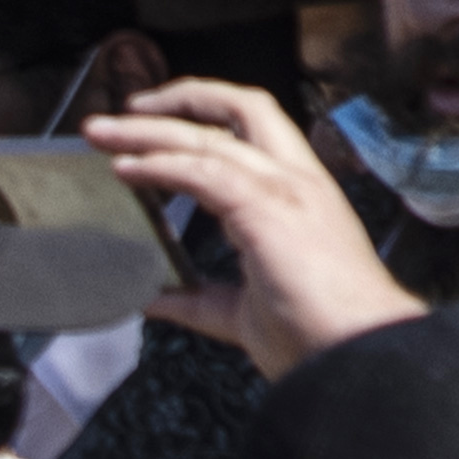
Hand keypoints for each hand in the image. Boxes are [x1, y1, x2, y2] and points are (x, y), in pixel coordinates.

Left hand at [91, 78, 414, 374]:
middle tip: (116, 117)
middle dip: (173, 102)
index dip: (202, 116)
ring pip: (210, 136)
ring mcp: (284, 190)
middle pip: (235, 109)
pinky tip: (126, 169)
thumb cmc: (316, 338)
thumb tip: (155, 299)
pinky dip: (159, 165)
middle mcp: (295, 179)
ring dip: (148, 131)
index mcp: (299, 194)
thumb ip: (199, 300)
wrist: (356, 356)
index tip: (154, 123)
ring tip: (101, 134)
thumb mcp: (242, 313)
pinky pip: (203, 171)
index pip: (252, 129)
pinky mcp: (267, 209)